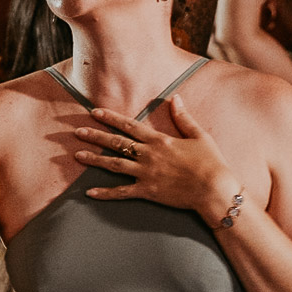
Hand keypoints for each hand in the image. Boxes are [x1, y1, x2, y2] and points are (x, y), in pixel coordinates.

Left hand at [74, 92, 242, 220]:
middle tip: (77, 132)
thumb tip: (175, 98)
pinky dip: (105, 193)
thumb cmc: (211, 162)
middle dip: (95, 136)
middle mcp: (149, 155)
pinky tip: (90, 193)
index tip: (94, 112)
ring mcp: (146, 174)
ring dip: (94, 160)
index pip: (129, 125)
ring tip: (77, 155)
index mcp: (159, 140)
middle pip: (116, 143)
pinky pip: (122, 192)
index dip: (110, 118)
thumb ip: (184, 117)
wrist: (215, 189)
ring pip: (114, 165)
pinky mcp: (148, 192)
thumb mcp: (199, 135)